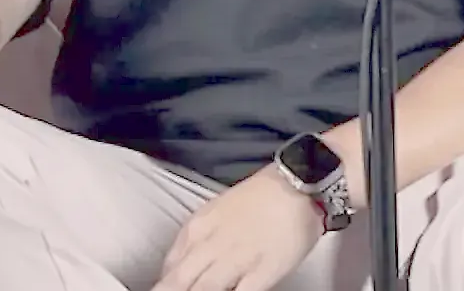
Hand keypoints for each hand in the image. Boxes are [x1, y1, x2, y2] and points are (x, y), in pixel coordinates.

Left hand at [155, 167, 323, 290]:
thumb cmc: (260, 197)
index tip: (168, 288)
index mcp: (197, 227)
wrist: (299, 183)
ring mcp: (236, 261)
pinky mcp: (262, 273)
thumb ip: (197, 239)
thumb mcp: (216, 212)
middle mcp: (211, 245)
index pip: (168, 267)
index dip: (165, 284)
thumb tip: (181, 266)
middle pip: (178, 283)